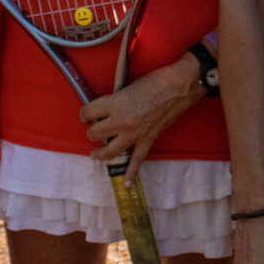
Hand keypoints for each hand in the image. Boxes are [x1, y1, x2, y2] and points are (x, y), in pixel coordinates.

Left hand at [80, 56, 203, 174]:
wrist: (179, 87)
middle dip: (92, 131)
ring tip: (95, 153)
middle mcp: (121, 121)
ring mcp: (134, 134)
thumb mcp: (128, 86)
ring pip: (109, 151)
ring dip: (100, 153)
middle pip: (95, 133)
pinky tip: (126, 182)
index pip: (89, 112)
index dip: (84, 113)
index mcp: (115, 104)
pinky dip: (131, 173)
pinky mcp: (147, 140)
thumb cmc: (155, 80)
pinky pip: (137, 161)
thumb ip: (116, 100)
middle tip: (94, 127)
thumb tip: (107, 108)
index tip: (86, 114)